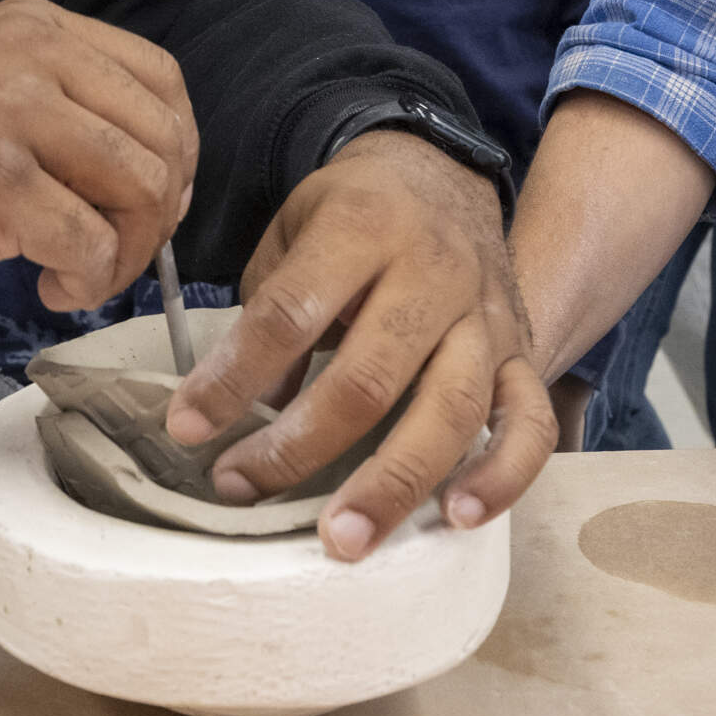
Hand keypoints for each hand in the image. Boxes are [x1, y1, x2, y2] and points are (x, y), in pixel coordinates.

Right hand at [0, 0, 196, 311]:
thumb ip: (55, 100)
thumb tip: (146, 171)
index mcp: (36, 26)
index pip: (161, 80)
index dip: (176, 151)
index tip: (148, 202)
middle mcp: (34, 55)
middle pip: (163, 140)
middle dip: (157, 216)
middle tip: (111, 252)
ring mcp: (13, 114)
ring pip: (141, 191)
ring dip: (125, 254)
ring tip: (74, 272)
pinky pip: (90, 244)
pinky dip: (84, 281)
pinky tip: (44, 285)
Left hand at [161, 130, 552, 558]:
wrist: (447, 175)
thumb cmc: (356, 213)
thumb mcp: (295, 228)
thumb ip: (272, 306)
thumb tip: (260, 404)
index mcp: (363, 228)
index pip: (290, 312)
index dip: (233, 375)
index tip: (187, 426)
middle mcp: (433, 273)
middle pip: (370, 376)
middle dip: (301, 446)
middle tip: (241, 487)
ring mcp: (486, 318)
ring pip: (451, 410)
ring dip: (395, 483)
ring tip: (345, 540)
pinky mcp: (522, 353)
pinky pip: (528, 423)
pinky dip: (502, 475)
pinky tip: (458, 518)